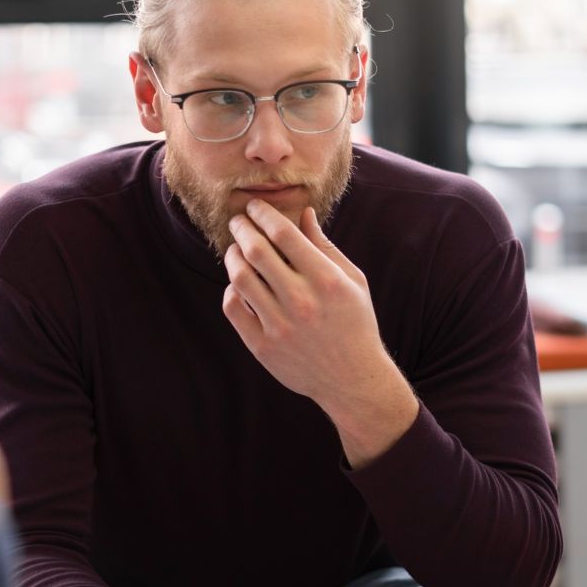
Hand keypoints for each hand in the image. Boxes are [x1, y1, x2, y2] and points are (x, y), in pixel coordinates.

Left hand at [222, 200, 417, 466]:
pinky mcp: (263, 347)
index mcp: (327, 281)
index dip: (264, 214)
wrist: (352, 379)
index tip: (255, 207)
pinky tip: (239, 284)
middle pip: (256, 251)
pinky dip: (231, 290)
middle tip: (238, 222)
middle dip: (242, 228)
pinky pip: (234, 308)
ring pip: (240, 277)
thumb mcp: (352, 281)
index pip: (284, 234)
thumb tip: (304, 213)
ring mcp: (280, 326)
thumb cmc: (355, 324)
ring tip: (236, 251)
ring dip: (232, 256)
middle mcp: (302, 302)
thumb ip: (326, 247)